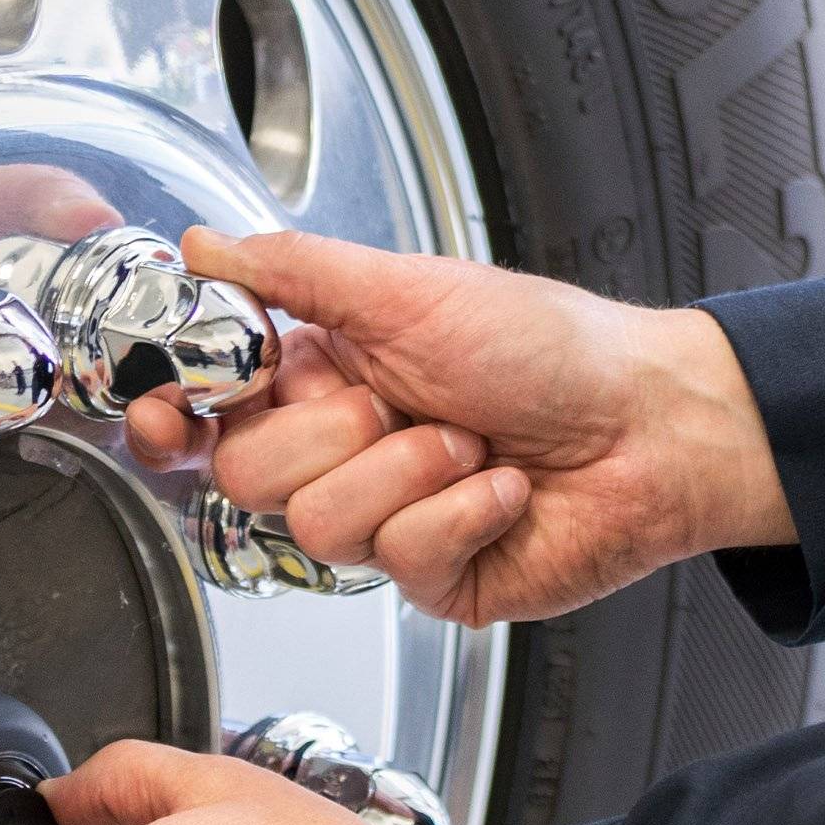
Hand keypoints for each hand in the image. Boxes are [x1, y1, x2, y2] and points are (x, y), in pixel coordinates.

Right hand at [163, 227, 792, 624]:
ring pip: (318, 525)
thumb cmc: (552, 347)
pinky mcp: (432, 577)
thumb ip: (296, 271)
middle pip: (250, 476)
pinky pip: (399, 558)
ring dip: (412, 469)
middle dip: (334, 432)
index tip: (174, 411)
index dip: (178, 418)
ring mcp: (386, 522)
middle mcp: (345, 453)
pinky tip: (503, 488)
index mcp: (327, 374)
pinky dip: (462, 511)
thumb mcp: (412, 288)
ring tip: (471, 442)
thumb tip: (203, 246)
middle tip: (400, 402)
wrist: (650, 422)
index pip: (212, 413)